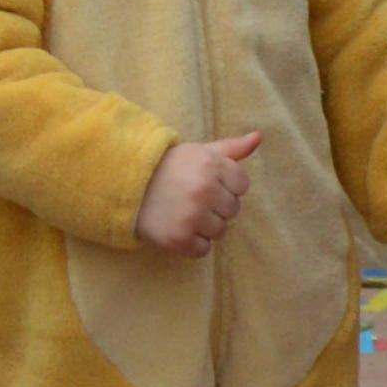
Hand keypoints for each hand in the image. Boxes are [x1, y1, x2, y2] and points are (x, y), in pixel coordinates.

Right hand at [135, 129, 261, 255]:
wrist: (127, 188)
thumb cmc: (170, 168)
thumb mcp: (200, 152)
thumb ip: (232, 148)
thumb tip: (258, 137)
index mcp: (213, 165)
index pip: (242, 185)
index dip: (226, 186)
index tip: (207, 184)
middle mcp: (205, 190)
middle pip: (233, 210)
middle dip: (217, 206)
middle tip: (193, 199)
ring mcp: (192, 216)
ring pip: (220, 231)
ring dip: (206, 227)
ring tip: (185, 214)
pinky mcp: (179, 239)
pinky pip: (203, 250)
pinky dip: (193, 244)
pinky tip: (178, 228)